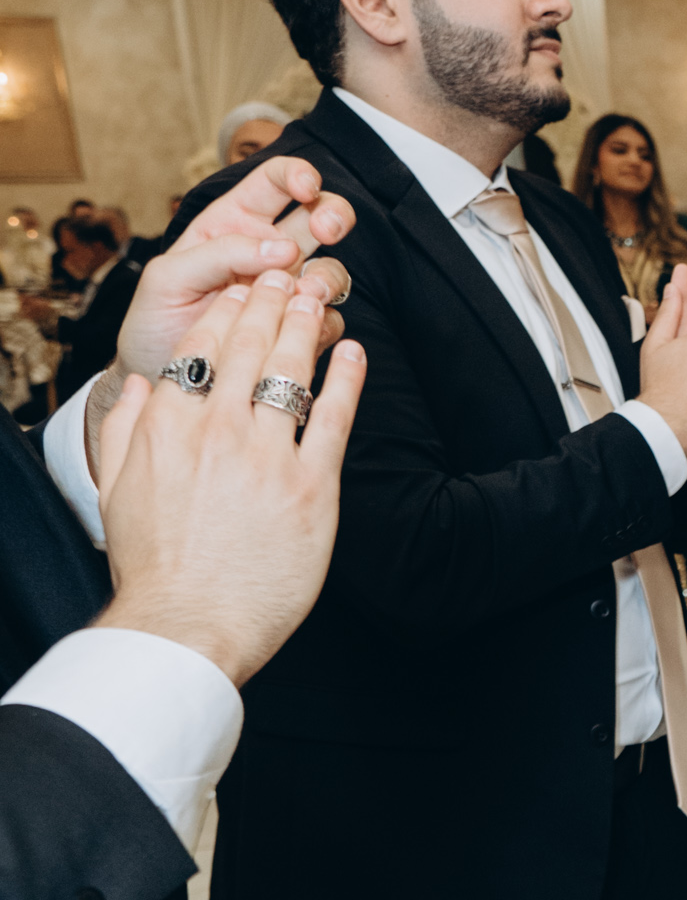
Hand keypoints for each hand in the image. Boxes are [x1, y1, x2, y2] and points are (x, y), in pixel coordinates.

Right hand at [94, 266, 365, 685]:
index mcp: (169, 426)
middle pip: (249, 346)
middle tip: (288, 274)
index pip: (200, 346)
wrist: (188, 625)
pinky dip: (347, 378)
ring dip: (308, 325)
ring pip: (291, 370)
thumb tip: (141, 384)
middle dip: (270, 300)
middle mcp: (217, 430)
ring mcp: (267, 457)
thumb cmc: (154, 568)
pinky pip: (334, 418)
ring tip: (320, 297)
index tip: (241, 288)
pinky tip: (355, 352)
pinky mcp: (311, 488)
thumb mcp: (118, 490)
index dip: (225, 309)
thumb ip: (126, 430)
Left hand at [101, 157, 357, 466]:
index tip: (306, 187)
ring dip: (327, 278)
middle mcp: (268, 251)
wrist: (161, 378)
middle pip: (320, 216)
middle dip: (332, 214)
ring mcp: (287, 292)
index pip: (274, 181)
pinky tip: (296, 333)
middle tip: (326, 230)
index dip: (297, 174)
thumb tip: (284, 249)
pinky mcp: (300, 331)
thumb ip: (219, 254)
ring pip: (331, 271)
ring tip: (305, 295)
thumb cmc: (154, 320)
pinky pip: (329, 321)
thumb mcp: (167, 276)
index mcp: (233, 223)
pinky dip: (321, 324)